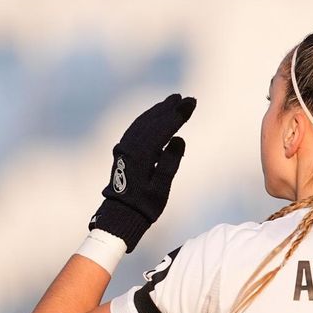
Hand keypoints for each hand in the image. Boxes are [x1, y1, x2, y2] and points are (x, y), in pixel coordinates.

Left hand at [90, 94, 195, 251]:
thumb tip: (178, 139)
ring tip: (171, 101)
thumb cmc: (144, 204)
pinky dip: (147, 119)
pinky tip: (154, 117)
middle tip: (185, 98)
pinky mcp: (123, 151)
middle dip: (169, 108)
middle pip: (152, 121)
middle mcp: (130, 146)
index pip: (163, 128)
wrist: (121, 214)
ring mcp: (124, 147)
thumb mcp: (161, 187)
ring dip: (157, 111)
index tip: (191, 103)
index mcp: (142, 154)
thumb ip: (170, 162)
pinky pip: (136, 128)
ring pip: (142, 122)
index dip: (178, 115)